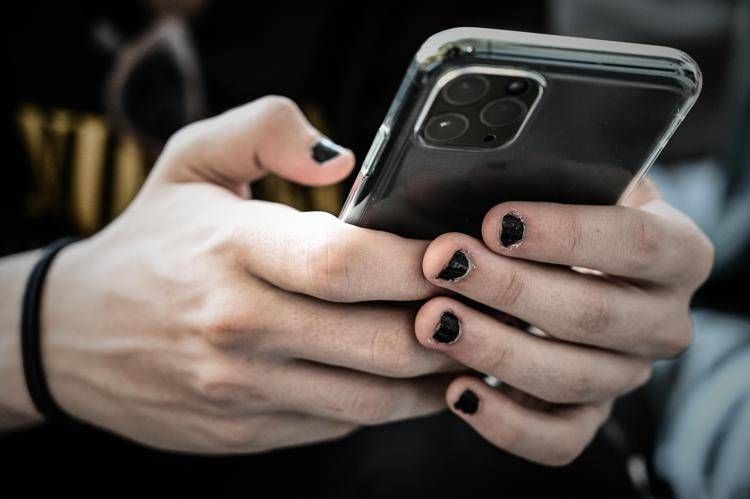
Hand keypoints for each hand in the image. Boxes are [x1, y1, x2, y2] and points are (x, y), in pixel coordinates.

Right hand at [41, 96, 455, 452]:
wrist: (72, 333)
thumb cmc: (149, 241)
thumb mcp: (190, 160)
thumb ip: (266, 131)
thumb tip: (344, 160)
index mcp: (232, 249)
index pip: (347, 264)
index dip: (419, 265)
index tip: (457, 256)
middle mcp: (238, 327)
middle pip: (380, 340)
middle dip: (449, 326)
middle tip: (485, 304)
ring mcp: (241, 389)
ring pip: (372, 398)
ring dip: (435, 376)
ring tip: (468, 345)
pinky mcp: (245, 432)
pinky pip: (340, 424)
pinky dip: (388, 404)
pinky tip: (411, 379)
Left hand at [414, 179, 713, 464]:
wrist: (582, 266)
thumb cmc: (568, 216)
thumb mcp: (563, 185)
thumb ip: (525, 182)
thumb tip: (443, 186)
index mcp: (676, 251)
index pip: (636, 244)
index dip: (565, 233)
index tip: (495, 221)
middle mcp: (663, 320)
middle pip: (595, 315)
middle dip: (510, 290)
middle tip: (444, 264)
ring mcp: (628, 373)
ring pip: (572, 378)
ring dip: (496, 350)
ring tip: (433, 321)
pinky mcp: (591, 415)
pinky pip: (559, 441)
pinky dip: (507, 424)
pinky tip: (458, 392)